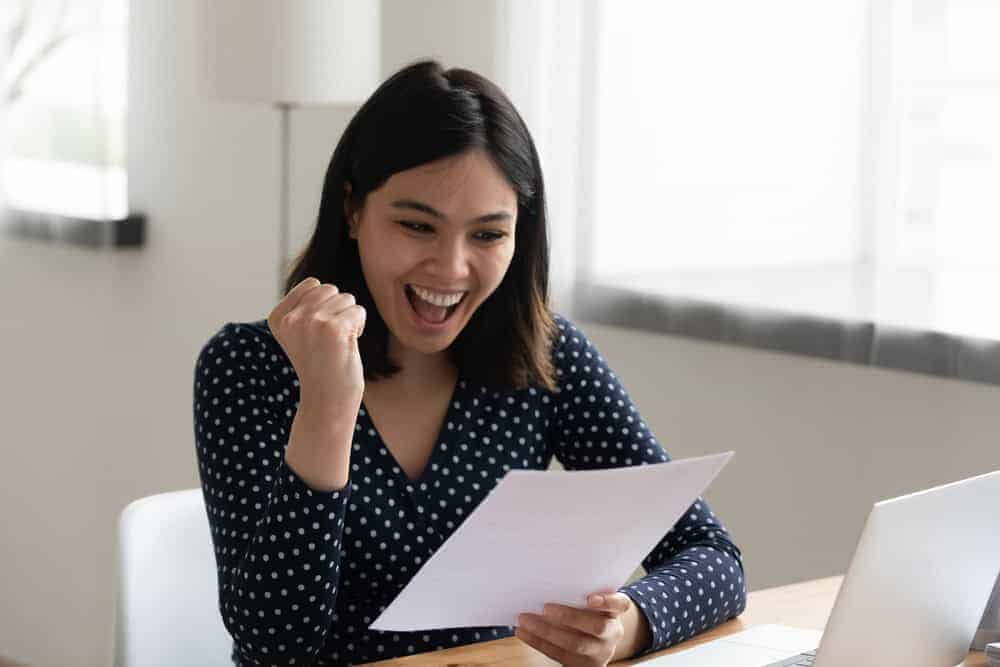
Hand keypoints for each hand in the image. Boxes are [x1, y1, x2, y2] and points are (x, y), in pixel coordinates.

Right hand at [267, 277, 366, 417]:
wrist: (327, 402)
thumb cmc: (321, 366)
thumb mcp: (300, 334)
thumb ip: (303, 308)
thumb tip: (318, 284)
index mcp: (278, 317)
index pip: (312, 284)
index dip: (324, 306)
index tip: (317, 333)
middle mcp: (291, 318)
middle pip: (330, 289)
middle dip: (338, 310)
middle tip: (330, 341)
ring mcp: (311, 322)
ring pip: (346, 298)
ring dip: (349, 320)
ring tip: (337, 345)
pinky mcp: (334, 329)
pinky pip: (358, 311)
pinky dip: (359, 327)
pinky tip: (347, 347)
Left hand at [515, 592, 641, 664]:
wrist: (597, 642)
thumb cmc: (588, 612)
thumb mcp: (592, 601)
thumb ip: (578, 592)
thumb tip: (547, 578)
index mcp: (615, 612)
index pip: (619, 604)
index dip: (607, 601)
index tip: (590, 598)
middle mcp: (612, 632)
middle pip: (596, 627)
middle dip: (569, 617)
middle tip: (546, 607)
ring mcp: (599, 652)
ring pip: (575, 644)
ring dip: (546, 632)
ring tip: (525, 619)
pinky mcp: (583, 665)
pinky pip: (559, 655)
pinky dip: (538, 642)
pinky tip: (524, 632)